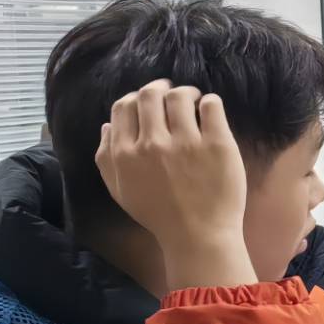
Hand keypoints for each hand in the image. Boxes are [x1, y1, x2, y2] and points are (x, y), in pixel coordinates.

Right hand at [96, 80, 254, 290]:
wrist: (197, 235)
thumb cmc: (158, 214)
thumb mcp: (119, 189)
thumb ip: (106, 157)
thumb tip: (108, 125)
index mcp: (125, 153)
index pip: (124, 106)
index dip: (136, 97)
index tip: (150, 101)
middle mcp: (152, 143)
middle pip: (150, 94)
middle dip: (161, 88)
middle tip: (173, 93)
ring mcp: (186, 142)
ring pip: (180, 96)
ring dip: (187, 92)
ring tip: (195, 101)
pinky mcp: (217, 144)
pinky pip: (211, 106)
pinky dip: (210, 102)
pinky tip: (210, 111)